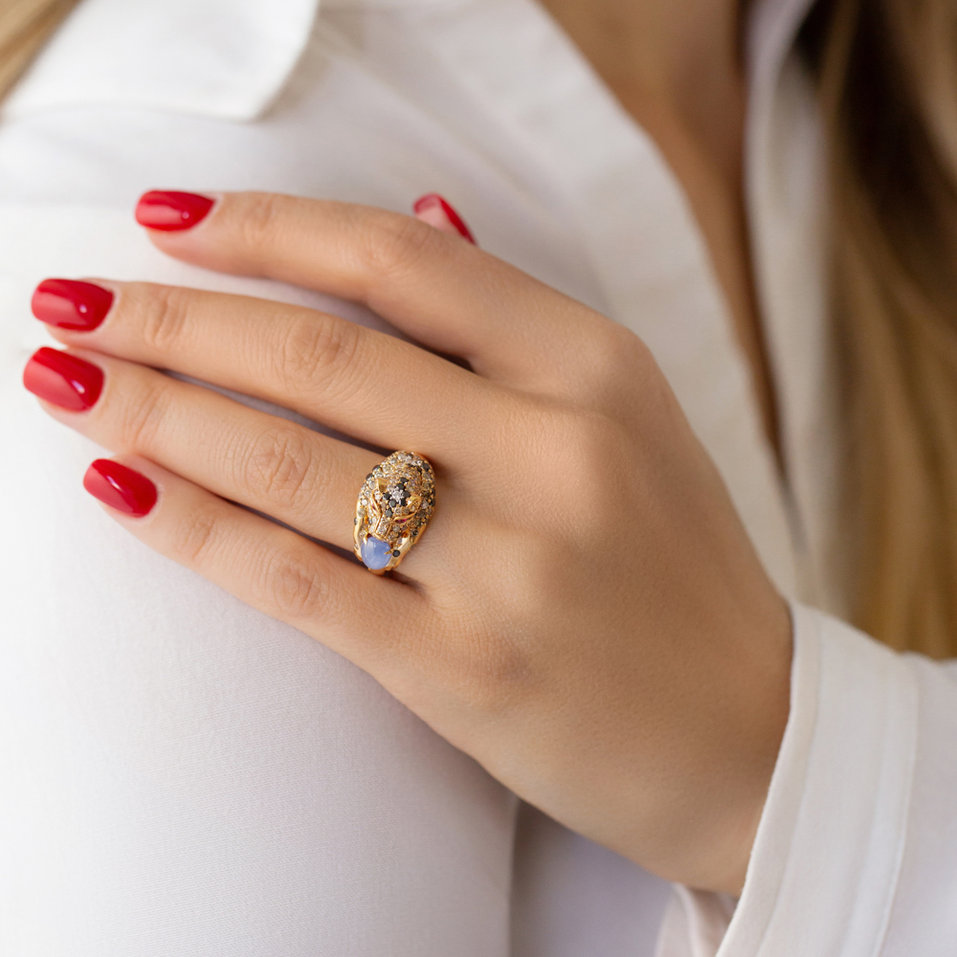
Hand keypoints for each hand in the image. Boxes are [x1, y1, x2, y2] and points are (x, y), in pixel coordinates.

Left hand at [23, 189, 792, 895]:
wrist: (750, 731)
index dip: (264, 227)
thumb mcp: (626, 415)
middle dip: (169, 321)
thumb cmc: (675, 565)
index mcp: (595, 369)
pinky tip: (119, 491)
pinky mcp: (466, 671)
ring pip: (288, 462)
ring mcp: (510, 567)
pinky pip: (296, 581)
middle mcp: (554, 452)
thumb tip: (417, 209)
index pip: (399, 258)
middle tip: (71, 307)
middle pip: (318, 354)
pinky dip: (193, 528)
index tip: (164, 221)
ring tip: (65, 385)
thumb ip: (514, 317)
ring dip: (152, 414)